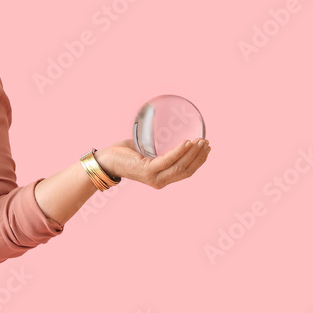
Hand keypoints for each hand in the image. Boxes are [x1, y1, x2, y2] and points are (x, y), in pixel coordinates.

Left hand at [94, 138, 210, 188]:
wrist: (105, 160)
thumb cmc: (123, 154)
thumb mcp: (145, 152)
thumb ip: (158, 148)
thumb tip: (169, 131)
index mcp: (162, 178)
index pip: (186, 172)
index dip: (199, 161)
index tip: (207, 149)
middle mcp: (160, 181)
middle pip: (187, 170)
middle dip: (199, 156)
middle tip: (207, 142)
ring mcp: (154, 177)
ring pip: (180, 166)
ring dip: (193, 153)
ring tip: (200, 141)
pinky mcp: (147, 170)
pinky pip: (168, 160)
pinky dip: (179, 151)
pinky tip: (187, 142)